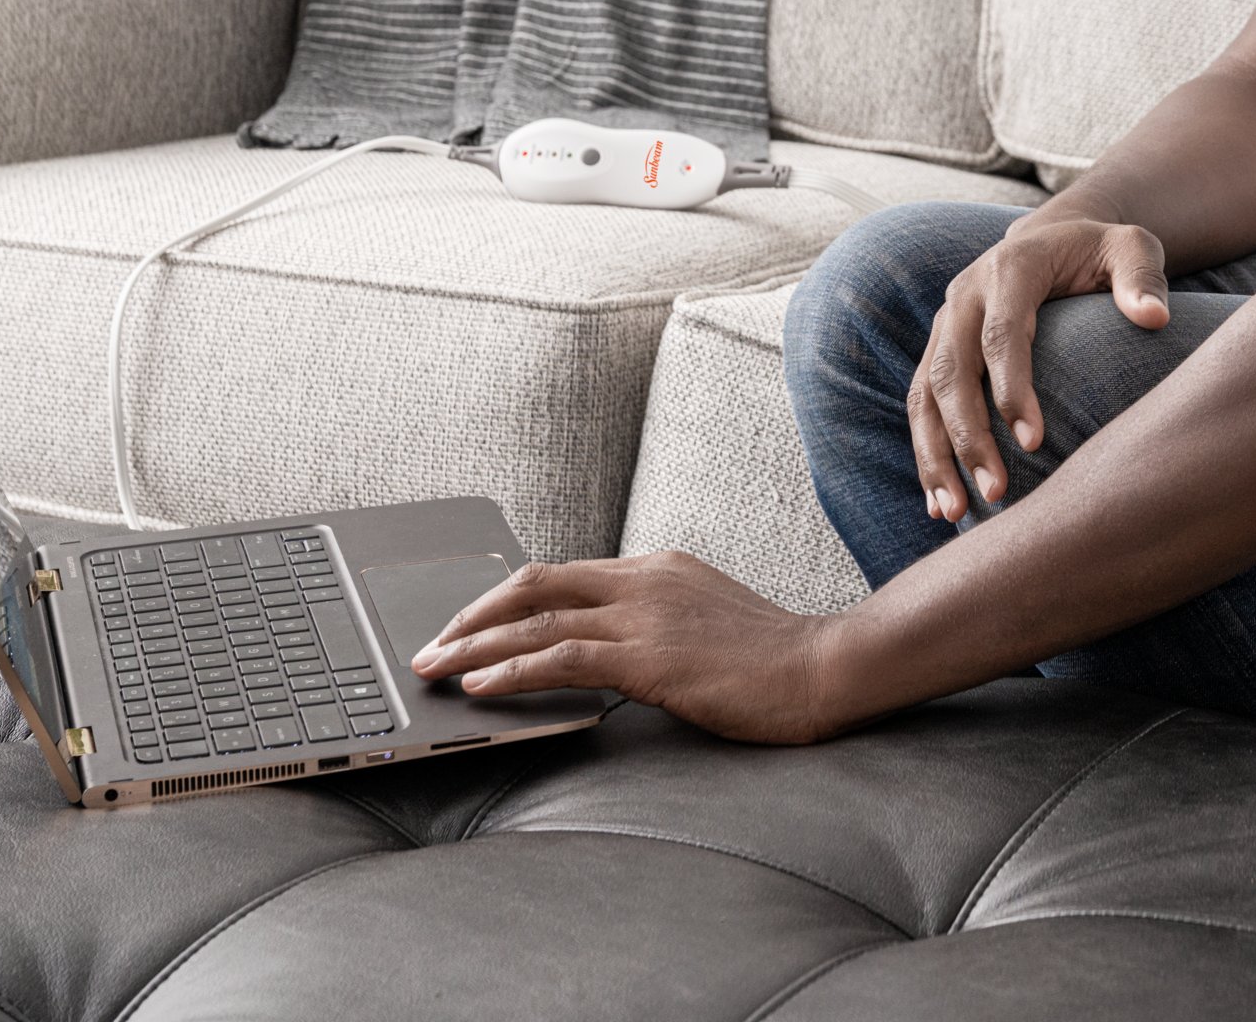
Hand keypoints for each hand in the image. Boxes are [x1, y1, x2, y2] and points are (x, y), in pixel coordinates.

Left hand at [410, 551, 852, 743]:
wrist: (825, 667)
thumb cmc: (772, 658)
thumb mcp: (704, 622)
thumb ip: (655, 624)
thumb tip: (602, 652)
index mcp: (656, 567)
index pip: (561, 574)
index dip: (503, 599)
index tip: (467, 625)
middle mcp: (644, 579)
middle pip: (533, 583)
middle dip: (471, 615)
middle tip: (430, 645)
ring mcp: (646, 615)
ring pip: (535, 620)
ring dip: (474, 646)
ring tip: (433, 670)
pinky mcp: (650, 658)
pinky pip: (561, 657)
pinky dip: (512, 670)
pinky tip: (480, 688)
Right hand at [914, 216, 1168, 521]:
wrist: (1053, 237)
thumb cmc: (1099, 250)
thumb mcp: (1130, 247)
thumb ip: (1143, 276)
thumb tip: (1154, 317)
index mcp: (1010, 268)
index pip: (1003, 334)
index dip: (1013, 389)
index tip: (1035, 444)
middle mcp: (966, 296)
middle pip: (952, 370)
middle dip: (968, 436)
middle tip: (995, 492)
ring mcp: (946, 324)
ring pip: (925, 394)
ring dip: (936, 455)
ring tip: (955, 513)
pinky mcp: (939, 350)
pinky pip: (921, 405)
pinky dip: (927, 453)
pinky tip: (939, 503)